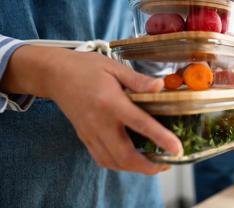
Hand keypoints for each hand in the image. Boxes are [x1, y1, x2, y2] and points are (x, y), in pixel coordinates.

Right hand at [3, 46, 182, 174]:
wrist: (55, 75)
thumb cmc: (87, 68)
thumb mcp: (115, 67)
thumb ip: (138, 80)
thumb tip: (160, 86)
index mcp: (111, 102)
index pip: (140, 124)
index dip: (161, 138)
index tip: (177, 148)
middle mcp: (99, 122)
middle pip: (124, 155)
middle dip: (148, 166)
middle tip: (168, 163)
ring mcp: (90, 133)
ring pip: (113, 161)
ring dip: (135, 168)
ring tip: (154, 164)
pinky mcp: (84, 137)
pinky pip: (102, 159)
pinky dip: (119, 164)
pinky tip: (132, 160)